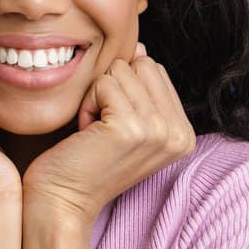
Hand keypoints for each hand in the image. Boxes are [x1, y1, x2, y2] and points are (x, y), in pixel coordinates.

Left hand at [22, 42, 195, 225]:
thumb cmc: (87, 161)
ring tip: (95, 133)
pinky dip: (87, 104)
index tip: (115, 128)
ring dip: (98, 97)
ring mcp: (159, 131)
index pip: (156, 71)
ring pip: (121, 71)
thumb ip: (142, 87)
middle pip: (142, 66)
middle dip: (113, 90)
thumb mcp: (127, 122)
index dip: (125, 91)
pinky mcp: (131, 128)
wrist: (63, 200)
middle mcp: (179, 134)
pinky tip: (86, 134)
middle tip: (103, 130)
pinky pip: (104, 84)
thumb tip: (141, 48)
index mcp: (185, 133)